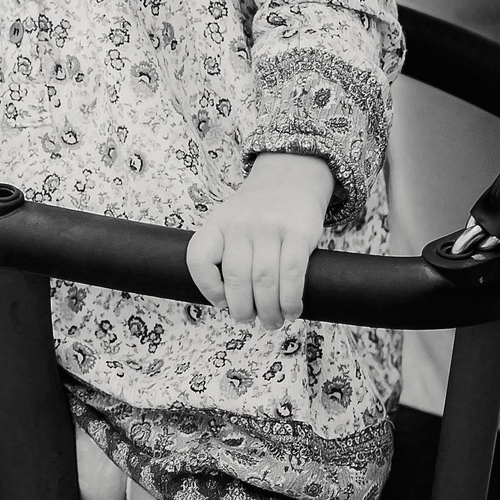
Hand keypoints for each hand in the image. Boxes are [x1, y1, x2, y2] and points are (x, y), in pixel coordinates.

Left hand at [187, 153, 335, 327]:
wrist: (290, 178)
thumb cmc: (256, 214)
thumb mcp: (228, 222)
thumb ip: (223, 254)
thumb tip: (228, 303)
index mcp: (217, 223)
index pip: (199, 260)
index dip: (207, 289)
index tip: (221, 304)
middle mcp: (240, 224)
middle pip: (236, 278)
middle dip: (242, 309)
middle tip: (250, 320)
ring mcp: (270, 226)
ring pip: (265, 280)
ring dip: (269, 310)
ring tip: (272, 321)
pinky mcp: (299, 231)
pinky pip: (293, 273)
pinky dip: (291, 299)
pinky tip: (292, 310)